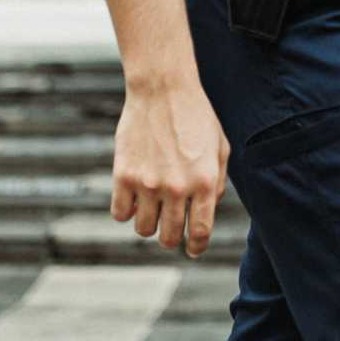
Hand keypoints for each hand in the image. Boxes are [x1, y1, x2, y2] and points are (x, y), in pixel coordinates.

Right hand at [112, 74, 229, 257]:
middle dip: (172, 237)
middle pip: (169, 237)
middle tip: (170, 227)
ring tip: (153, 205)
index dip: (196, 247)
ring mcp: (148, 183)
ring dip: (149, 222)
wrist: (163, 90)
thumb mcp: (220, 148)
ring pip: (143, 229)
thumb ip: (216, 184)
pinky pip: (120, 214)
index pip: (200, 232)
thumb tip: (205, 215)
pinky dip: (126, 210)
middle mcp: (177, 188)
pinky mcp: (123, 176)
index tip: (192, 250)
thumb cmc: (196, 117)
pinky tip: (134, 197)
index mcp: (204, 182)